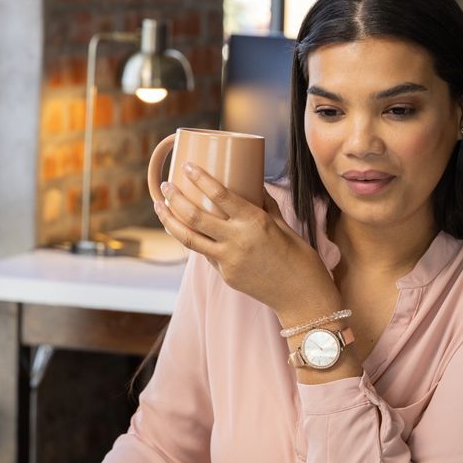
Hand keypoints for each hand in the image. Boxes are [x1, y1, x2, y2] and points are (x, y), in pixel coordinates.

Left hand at [155, 161, 340, 318]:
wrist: (302, 297)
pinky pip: (207, 255)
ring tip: (160, 207)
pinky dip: (196, 241)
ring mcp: (228, 261)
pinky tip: (188, 231)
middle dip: (174, 198)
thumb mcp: (284, 226)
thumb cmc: (300, 259)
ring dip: (170, 221)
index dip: (200, 178)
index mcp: (255, 222)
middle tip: (165, 186)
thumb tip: (254, 184)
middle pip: (194, 216)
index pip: (220, 195)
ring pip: (188, 238)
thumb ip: (265, 206)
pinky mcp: (226, 276)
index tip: (187, 166)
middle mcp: (237, 241)